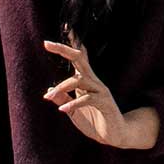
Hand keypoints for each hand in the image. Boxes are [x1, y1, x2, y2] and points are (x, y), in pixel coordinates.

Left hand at [40, 38, 162, 149]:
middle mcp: (94, 82)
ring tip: (48, 96)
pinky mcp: (105, 103)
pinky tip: (63, 110)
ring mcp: (101, 91)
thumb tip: (49, 90)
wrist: (115, 136)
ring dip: (62, 86)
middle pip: (80, 59)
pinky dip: (73, 103)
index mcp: (86, 82)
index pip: (79, 58)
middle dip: (64, 50)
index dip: (72, 43)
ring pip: (79, 80)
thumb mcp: (73, 112)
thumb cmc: (95, 122)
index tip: (65, 27)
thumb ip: (64, 100)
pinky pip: (87, 99)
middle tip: (47, 44)